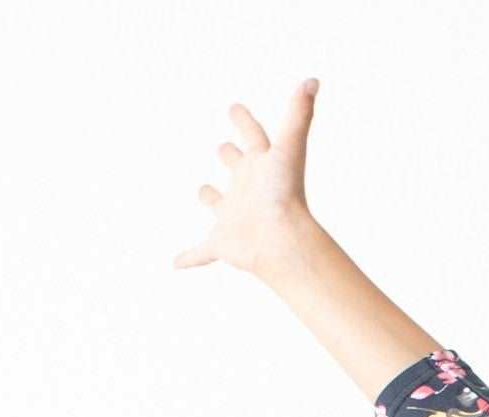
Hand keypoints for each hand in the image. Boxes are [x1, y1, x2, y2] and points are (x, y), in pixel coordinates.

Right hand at [173, 78, 320, 277]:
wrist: (282, 241)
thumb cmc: (286, 195)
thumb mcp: (289, 147)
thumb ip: (299, 113)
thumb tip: (313, 80)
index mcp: (260, 166)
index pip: (252, 136)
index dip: (245, 121)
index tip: (236, 109)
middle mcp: (248, 189)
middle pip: (236, 167)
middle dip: (231, 157)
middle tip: (225, 149)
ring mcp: (234, 217)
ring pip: (219, 206)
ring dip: (212, 200)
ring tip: (205, 195)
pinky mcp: (222, 244)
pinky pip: (201, 252)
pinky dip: (189, 257)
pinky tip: (175, 263)